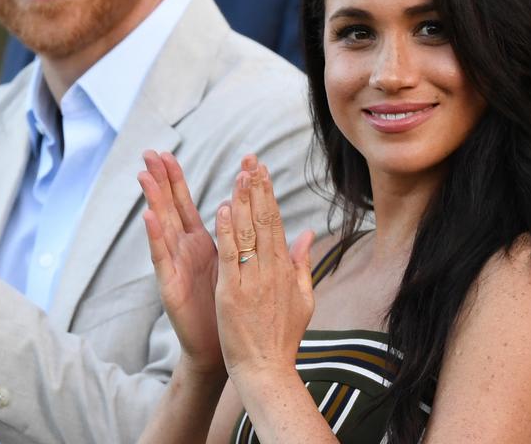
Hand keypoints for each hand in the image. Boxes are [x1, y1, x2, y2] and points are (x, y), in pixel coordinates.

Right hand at [138, 151, 221, 375]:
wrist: (221, 348)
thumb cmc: (229, 308)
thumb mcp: (237, 266)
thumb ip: (241, 237)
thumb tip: (247, 208)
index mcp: (202, 244)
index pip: (186, 205)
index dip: (177, 180)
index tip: (168, 153)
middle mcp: (184, 251)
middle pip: (170, 209)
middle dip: (160, 181)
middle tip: (149, 153)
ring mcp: (175, 267)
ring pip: (163, 228)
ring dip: (154, 201)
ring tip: (145, 175)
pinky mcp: (171, 286)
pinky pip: (162, 258)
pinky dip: (156, 237)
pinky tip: (149, 217)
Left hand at [215, 156, 315, 389]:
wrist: (268, 370)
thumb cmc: (282, 337)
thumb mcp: (303, 298)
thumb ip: (302, 263)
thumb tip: (309, 233)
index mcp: (284, 269)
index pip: (275, 223)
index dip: (267, 194)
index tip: (261, 170)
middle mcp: (270, 271)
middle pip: (263, 222)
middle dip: (256, 188)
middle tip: (250, 160)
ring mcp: (251, 281)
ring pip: (247, 233)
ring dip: (241, 202)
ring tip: (238, 174)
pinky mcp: (232, 294)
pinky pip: (229, 257)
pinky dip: (226, 233)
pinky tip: (221, 210)